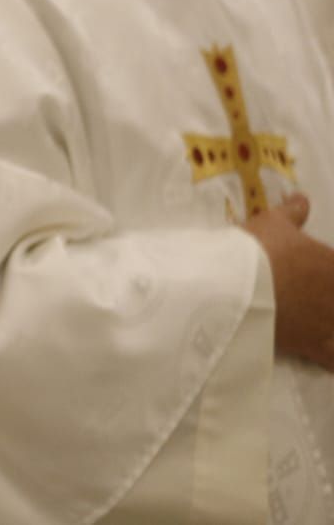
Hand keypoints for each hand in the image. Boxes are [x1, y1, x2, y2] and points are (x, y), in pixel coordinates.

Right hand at [243, 193, 333, 369]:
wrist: (235, 288)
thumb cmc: (255, 250)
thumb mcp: (271, 223)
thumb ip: (291, 213)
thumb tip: (302, 198)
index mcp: (332, 264)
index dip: (328, 271)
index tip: (321, 273)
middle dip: (330, 297)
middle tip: (317, 298)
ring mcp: (329, 324)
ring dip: (330, 324)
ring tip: (321, 322)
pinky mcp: (313, 348)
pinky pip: (333, 360)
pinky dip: (332, 360)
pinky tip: (328, 359)